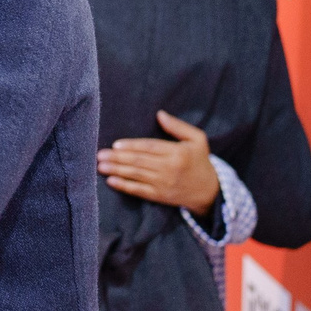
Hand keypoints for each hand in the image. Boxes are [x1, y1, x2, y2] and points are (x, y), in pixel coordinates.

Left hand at [96, 110, 219, 213]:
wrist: (210, 191)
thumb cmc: (200, 161)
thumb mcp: (197, 139)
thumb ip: (178, 126)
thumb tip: (159, 114)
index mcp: (178, 153)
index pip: (150, 147)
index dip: (132, 146)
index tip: (115, 144)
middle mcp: (170, 168)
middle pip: (140, 161)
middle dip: (118, 158)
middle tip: (100, 154)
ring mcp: (164, 184)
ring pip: (136, 175)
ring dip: (116, 170)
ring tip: (100, 166)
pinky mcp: (160, 196)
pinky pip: (140, 190)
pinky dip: (124, 186)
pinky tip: (111, 181)